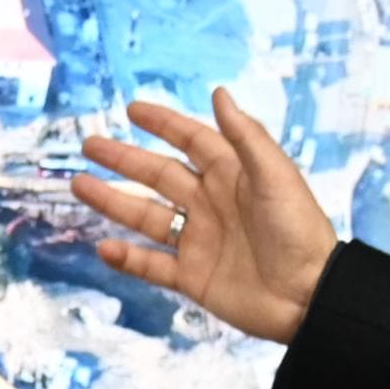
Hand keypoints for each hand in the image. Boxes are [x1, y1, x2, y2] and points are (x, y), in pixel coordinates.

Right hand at [72, 87, 341, 342]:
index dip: (163, 124)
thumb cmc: (298, 230)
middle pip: (158, 175)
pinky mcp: (194, 277)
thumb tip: (218, 93)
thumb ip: (245, 137)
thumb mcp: (275, 177)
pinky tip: (103, 247)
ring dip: (113, 202)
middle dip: (124, 160)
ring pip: (147, 216)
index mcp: (231, 176)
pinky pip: (153, 265)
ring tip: (80, 185)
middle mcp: (210, 204)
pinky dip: (127, 259)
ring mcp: (199, 241)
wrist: (309, 295)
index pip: (191, 141)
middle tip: (90, 145)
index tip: (132, 110)